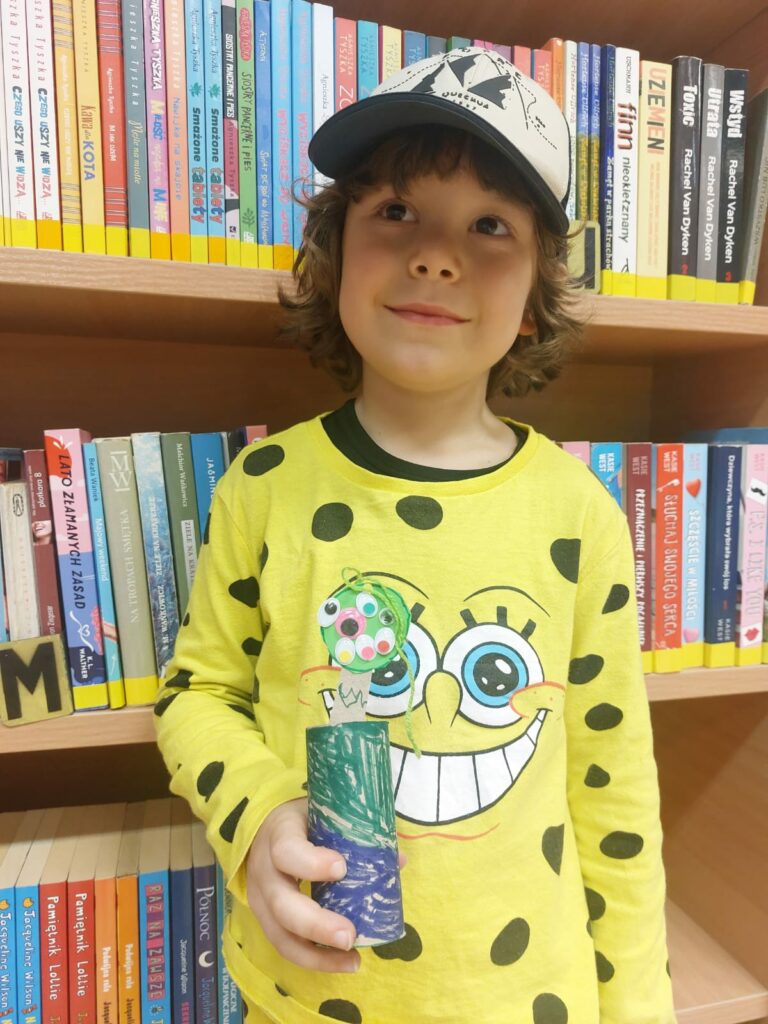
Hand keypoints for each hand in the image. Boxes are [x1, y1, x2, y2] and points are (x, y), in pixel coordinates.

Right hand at [245, 797, 360, 971]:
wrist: (265, 829)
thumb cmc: (303, 821)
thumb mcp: (324, 816)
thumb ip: (356, 833)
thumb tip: (398, 860)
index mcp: (278, 834)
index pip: (287, 851)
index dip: (312, 863)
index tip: (342, 868)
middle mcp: (264, 869)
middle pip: (282, 904)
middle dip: (316, 924)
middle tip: (349, 935)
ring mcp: (260, 898)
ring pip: (280, 934)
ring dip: (316, 954)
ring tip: (352, 959)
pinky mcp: (265, 920)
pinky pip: (285, 946)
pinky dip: (314, 960)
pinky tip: (343, 962)